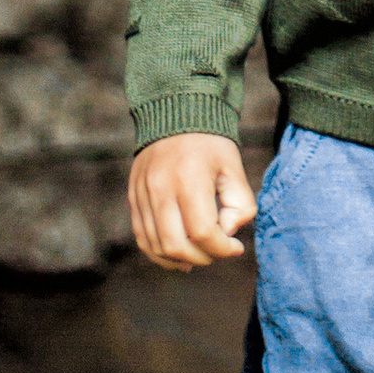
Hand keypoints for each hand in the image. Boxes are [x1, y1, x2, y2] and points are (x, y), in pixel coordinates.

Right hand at [129, 133, 256, 269]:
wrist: (175, 113)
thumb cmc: (210, 143)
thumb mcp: (234, 167)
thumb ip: (240, 204)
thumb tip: (226, 233)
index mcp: (189, 179)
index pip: (203, 232)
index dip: (222, 249)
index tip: (235, 247)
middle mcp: (161, 189)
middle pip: (176, 245)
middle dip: (202, 258)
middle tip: (217, 252)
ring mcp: (142, 195)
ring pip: (156, 246)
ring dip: (181, 259)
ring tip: (200, 255)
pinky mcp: (133, 197)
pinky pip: (142, 237)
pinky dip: (160, 253)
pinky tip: (179, 254)